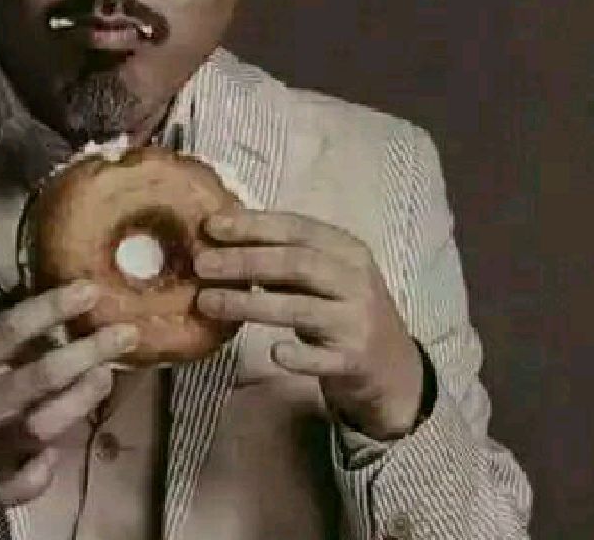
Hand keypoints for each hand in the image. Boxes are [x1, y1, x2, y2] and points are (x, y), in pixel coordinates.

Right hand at [0, 281, 137, 506]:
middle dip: (88, 351)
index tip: (91, 289)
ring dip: (82, 398)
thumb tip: (31, 290)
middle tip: (126, 332)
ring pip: (45, 425)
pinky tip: (62, 449)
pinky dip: (45, 470)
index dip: (52, 307)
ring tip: (108, 373)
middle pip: (41, 375)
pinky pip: (27, 481)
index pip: (11, 329)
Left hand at [194, 210, 423, 440]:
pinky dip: (297, 355)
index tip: (211, 226)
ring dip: (248, 303)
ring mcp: (357, 321)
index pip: (296, 228)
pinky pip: (321, 358)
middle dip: (244, 261)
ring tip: (206, 302)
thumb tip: (221, 239)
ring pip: (299, 308)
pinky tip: (273, 352)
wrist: (393, 369)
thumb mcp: (323, 276)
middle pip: (296, 263)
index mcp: (346, 249)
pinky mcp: (354, 362)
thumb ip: (283, 257)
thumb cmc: (342, 311)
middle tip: (200, 264)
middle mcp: (355, 280)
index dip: (252, 225)